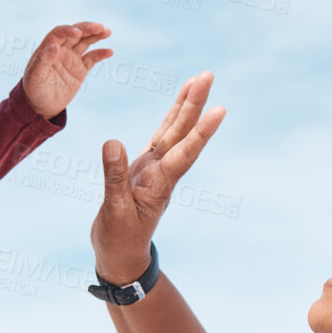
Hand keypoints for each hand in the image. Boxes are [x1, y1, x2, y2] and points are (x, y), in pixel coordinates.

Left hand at [21, 22, 112, 118]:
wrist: (41, 106)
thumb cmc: (33, 90)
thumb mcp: (35, 76)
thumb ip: (43, 60)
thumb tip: (54, 46)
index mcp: (48, 48)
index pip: (59, 33)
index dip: (69, 30)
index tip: (78, 32)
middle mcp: (61, 49)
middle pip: (76, 34)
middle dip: (87, 28)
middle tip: (100, 27)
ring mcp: (72, 58)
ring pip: (85, 42)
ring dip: (96, 36)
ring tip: (107, 32)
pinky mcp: (81, 69)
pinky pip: (92, 58)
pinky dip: (101, 54)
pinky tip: (109, 51)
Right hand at [91, 72, 225, 283]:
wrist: (121, 257)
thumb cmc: (118, 240)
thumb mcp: (113, 211)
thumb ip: (114, 177)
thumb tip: (112, 142)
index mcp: (158, 184)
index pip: (183, 153)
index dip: (200, 131)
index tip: (219, 109)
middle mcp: (162, 173)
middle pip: (183, 134)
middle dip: (195, 104)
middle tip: (208, 75)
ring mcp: (155, 170)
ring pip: (174, 132)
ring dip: (186, 106)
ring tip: (198, 79)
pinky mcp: (145, 169)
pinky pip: (161, 138)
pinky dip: (171, 119)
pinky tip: (179, 105)